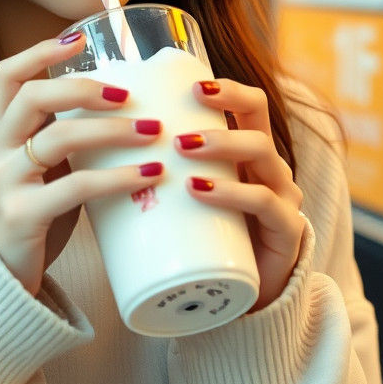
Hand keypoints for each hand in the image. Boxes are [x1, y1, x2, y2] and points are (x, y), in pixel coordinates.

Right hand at [0, 33, 164, 296]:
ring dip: (112, 130)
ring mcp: (3, 184)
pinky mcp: (22, 217)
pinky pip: (75, 188)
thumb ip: (61, 142)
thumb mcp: (35, 172)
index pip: (7, 76)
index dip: (42, 52)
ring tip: (153, 131)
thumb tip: (127, 111)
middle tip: (128, 95)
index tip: (79, 38)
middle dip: (84, 89)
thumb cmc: (29, 219)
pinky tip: (148, 173)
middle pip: (33, 98)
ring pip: (58, 139)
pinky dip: (117, 177)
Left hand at [179, 80, 305, 312]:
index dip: (226, 88)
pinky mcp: (287, 230)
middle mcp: (270, 167)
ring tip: (182, 149)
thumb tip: (94, 149)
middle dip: (225, 102)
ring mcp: (283, 196)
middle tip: (186, 103)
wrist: (242, 300)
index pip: (248, 105)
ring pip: (261, 152)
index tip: (191, 83)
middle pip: (258, 117)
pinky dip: (231, 193)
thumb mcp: (186, 200)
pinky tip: (201, 190)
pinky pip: (263, 202)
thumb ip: (157, 176)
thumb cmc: (207, 242)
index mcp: (247, 154)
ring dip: (221, 144)